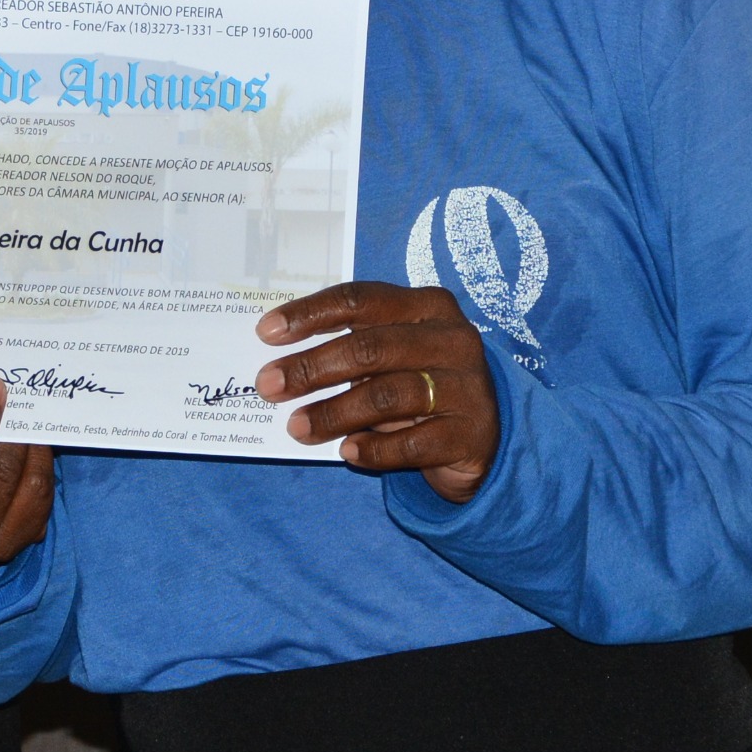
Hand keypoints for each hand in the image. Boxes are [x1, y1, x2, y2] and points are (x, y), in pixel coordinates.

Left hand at [257, 282, 502, 502]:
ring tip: (297, 427)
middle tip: (269, 386)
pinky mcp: (471, 434)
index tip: (266, 333)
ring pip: (387, 396)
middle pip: (369, 348)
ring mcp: (467, 387)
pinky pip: (412, 443)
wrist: (485, 436)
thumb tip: (281, 362)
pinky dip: (374, 449)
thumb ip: (352, 346)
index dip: (310, 314)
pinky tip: (347, 452)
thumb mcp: (393, 355)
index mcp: (428, 305)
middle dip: (311, 367)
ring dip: (333, 413)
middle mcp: (452, 339)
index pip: (360, 300)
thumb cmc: (421, 383)